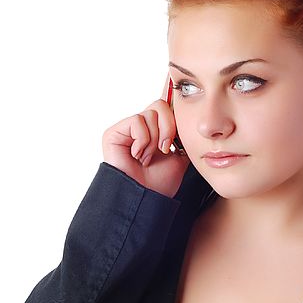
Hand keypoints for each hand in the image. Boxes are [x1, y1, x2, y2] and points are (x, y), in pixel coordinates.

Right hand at [101, 72, 189, 198]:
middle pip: (160, 105)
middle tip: (165, 149)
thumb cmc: (160, 183)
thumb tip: (189, 118)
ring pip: (150, 113)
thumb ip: (183, 135)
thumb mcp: (181, 156)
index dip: (175, 120)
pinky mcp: (114, 133)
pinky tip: (137, 156)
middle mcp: (140, 127)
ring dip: (154, 140)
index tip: (176, 142)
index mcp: (154, 131)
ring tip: (147, 158)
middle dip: (168, 129)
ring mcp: (126, 129)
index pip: (167, 108)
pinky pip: (137, 121)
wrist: (146, 198)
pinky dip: (142, 140)